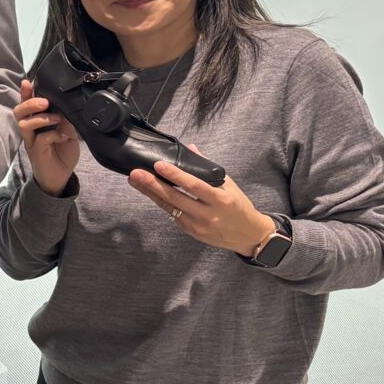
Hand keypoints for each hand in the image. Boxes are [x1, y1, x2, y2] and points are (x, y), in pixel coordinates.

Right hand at [14, 79, 79, 195]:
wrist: (61, 177)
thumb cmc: (63, 153)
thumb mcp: (68, 132)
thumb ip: (65, 119)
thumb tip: (67, 106)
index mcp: (37, 122)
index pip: (27, 104)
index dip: (25, 93)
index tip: (27, 82)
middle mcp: (30, 130)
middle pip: (19, 112)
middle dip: (29, 102)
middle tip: (44, 102)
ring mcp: (31, 141)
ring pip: (24, 124)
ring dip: (41, 118)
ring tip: (56, 119)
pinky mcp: (35, 152)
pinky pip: (40, 139)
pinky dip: (53, 135)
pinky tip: (63, 137)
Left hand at [129, 152, 276, 255]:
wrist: (249, 236)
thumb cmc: (239, 206)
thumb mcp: (229, 185)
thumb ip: (208, 168)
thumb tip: (191, 148)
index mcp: (221, 199)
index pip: (194, 185)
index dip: (175, 175)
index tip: (158, 165)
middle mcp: (208, 214)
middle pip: (175, 198)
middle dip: (152, 185)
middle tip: (135, 173)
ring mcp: (198, 225)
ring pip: (169, 207)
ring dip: (150, 193)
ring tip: (135, 181)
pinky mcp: (191, 231)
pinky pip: (173, 214)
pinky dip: (161, 202)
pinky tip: (150, 192)